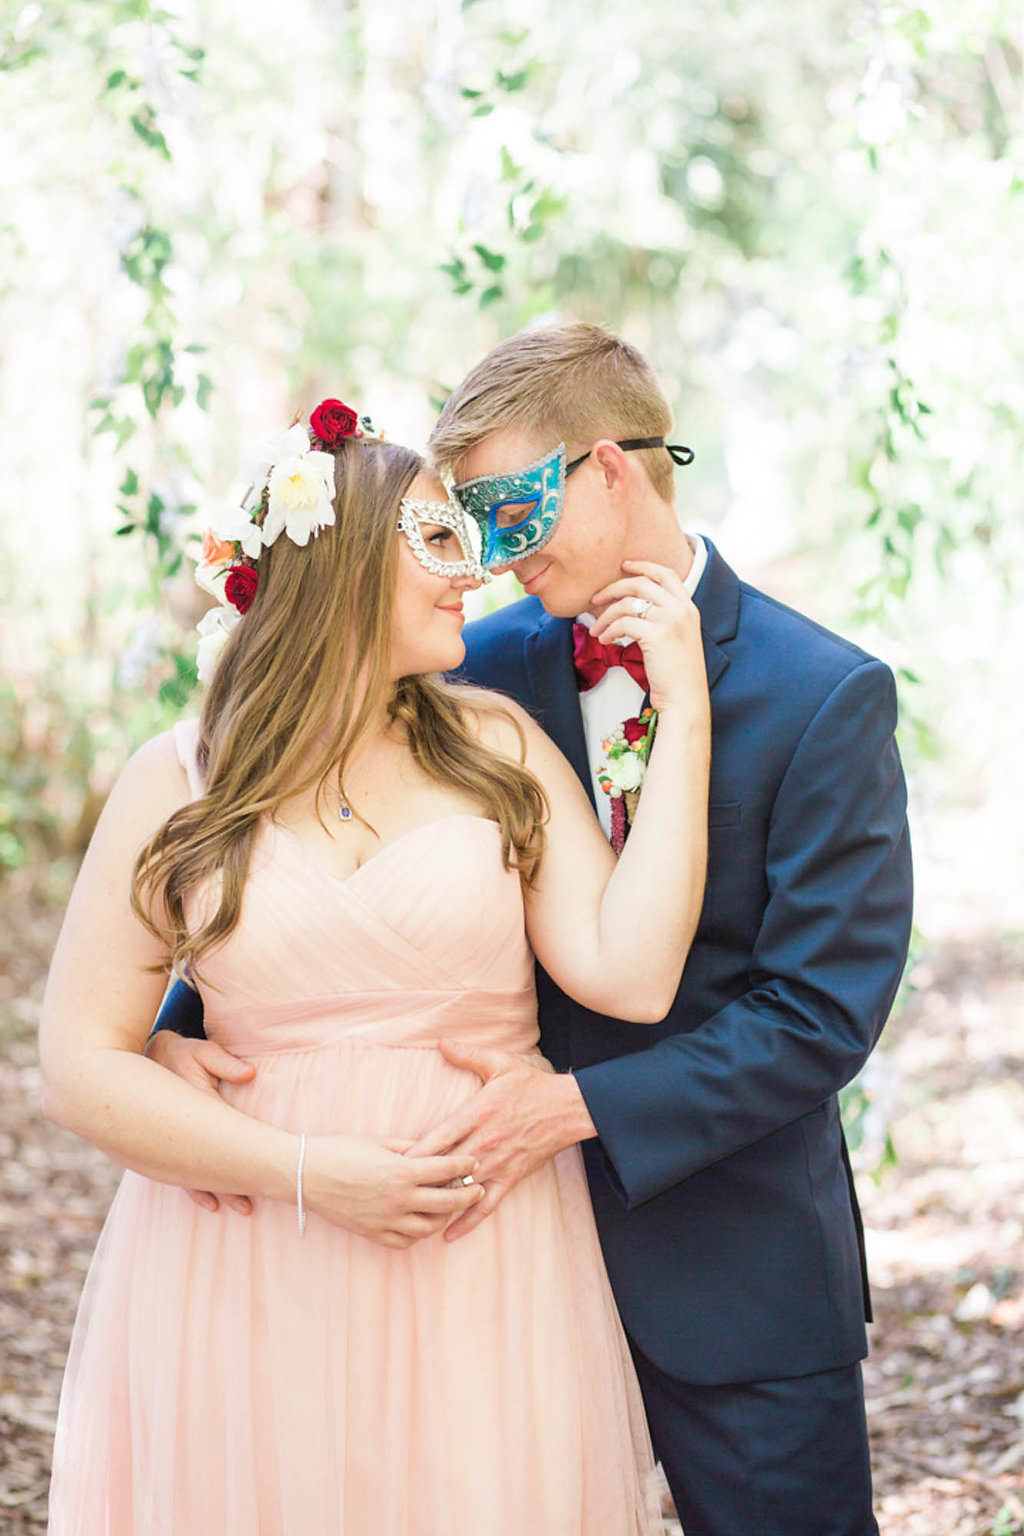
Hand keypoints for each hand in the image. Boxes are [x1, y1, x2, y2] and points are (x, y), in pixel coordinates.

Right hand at [143, 1030, 256, 1215]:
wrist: (148, 1057)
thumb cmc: (182, 1055)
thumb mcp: (201, 1053)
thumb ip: (224, 1062)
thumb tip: (250, 1075)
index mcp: (188, 1110)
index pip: (215, 1142)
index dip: (234, 1165)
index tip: (253, 1182)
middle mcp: (176, 1133)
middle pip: (202, 1167)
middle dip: (224, 1187)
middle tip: (247, 1209)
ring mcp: (167, 1142)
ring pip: (189, 1175)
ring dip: (208, 1191)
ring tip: (230, 1209)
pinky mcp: (164, 1145)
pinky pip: (178, 1172)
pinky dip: (193, 1187)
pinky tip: (208, 1203)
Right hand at [302, 1135, 483, 1247]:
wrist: (306, 1175)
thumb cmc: (341, 1150)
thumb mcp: (380, 1141)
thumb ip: (411, 1147)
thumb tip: (436, 1149)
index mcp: (401, 1172)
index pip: (446, 1170)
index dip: (464, 1165)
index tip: (473, 1162)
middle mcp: (397, 1200)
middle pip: (447, 1202)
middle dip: (467, 1195)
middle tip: (476, 1188)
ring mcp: (386, 1220)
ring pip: (429, 1227)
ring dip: (444, 1216)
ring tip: (449, 1204)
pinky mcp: (373, 1234)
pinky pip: (406, 1241)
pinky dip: (418, 1233)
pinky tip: (421, 1220)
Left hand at [404, 1040, 594, 1242]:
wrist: (567, 1108)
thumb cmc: (530, 1085)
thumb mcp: (499, 1063)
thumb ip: (467, 1054)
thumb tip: (441, 1042)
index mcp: (478, 1113)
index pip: (441, 1136)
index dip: (417, 1151)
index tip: (394, 1163)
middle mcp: (485, 1142)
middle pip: (447, 1166)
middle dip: (421, 1180)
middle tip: (393, 1194)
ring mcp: (498, 1163)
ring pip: (463, 1188)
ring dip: (439, 1202)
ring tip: (411, 1215)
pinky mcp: (511, 1178)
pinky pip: (486, 1205)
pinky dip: (467, 1221)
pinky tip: (448, 1234)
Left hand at [589, 558, 705, 716]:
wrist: (686, 699)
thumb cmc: (676, 675)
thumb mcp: (676, 639)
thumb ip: (663, 619)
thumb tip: (631, 607)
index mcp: (689, 608)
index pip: (666, 574)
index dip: (643, 565)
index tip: (624, 565)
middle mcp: (682, 609)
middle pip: (641, 583)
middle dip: (614, 588)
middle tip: (595, 599)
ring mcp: (671, 621)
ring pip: (628, 603)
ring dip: (605, 616)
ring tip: (596, 630)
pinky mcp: (657, 636)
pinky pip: (623, 624)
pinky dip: (609, 631)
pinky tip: (604, 641)